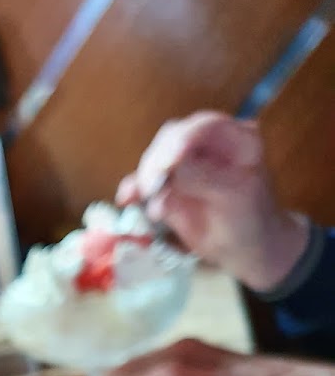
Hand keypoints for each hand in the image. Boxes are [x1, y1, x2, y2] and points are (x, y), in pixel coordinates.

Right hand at [117, 111, 308, 291]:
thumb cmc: (249, 220)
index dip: (183, 139)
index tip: (168, 163)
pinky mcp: (166, 185)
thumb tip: (171, 165)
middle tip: (151, 186)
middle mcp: (206, 145)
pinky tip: (126, 199)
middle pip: (172, 138)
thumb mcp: (235, 196)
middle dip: (157, 160)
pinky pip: (144, 182)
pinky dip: (133, 189)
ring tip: (141, 197)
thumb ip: (204, 177)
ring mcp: (183, 164)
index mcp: (234, 138)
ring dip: (143, 177)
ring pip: (154, 159)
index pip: (204, 126)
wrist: (244, 249)